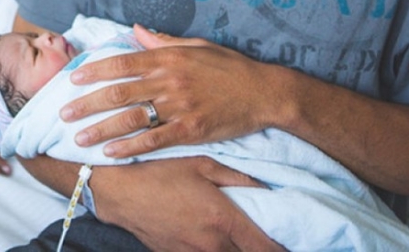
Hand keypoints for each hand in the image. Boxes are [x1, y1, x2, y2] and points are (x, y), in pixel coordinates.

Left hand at [62, 25, 286, 157]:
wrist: (264, 92)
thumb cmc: (229, 67)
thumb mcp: (196, 46)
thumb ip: (162, 41)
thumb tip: (134, 30)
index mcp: (168, 58)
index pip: (122, 63)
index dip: (94, 71)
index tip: (73, 80)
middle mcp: (169, 81)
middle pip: (119, 93)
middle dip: (88, 104)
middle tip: (64, 114)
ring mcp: (180, 106)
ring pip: (132, 119)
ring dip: (102, 130)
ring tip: (79, 139)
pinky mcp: (191, 130)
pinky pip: (155, 140)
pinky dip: (131, 147)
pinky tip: (111, 153)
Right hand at [91, 158, 283, 251]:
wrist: (118, 192)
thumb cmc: (160, 172)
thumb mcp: (202, 164)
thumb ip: (238, 179)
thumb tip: (267, 190)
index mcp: (223, 220)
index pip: (266, 249)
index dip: (283, 249)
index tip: (290, 243)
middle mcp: (211, 244)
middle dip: (257, 248)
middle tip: (263, 233)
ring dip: (234, 248)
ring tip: (233, 233)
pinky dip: (212, 249)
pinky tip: (205, 234)